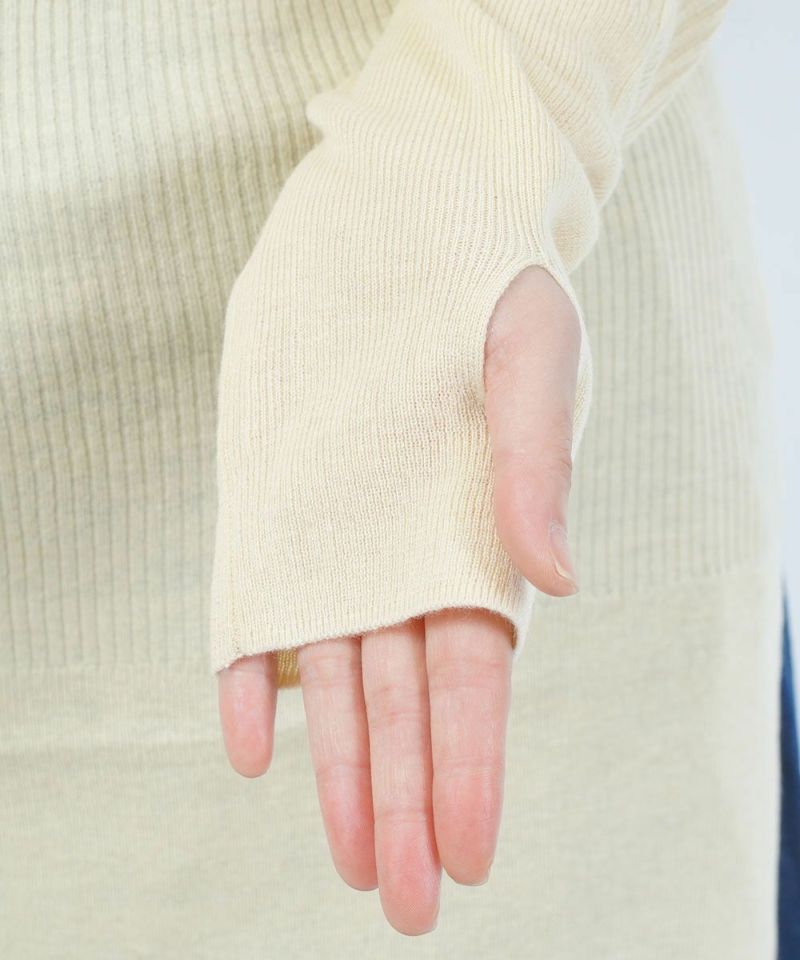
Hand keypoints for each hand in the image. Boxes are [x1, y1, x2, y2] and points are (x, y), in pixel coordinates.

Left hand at [217, 264, 580, 934]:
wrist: (397, 221)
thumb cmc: (487, 282)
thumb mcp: (529, 357)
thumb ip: (535, 465)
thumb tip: (558, 578)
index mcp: (481, 534)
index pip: (476, 675)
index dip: (473, 764)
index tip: (472, 850)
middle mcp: (406, 554)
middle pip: (405, 701)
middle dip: (406, 800)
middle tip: (409, 901)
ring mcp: (336, 538)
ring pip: (335, 677)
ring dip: (338, 770)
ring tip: (350, 859)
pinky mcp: (275, 509)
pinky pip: (257, 610)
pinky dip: (250, 678)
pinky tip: (250, 745)